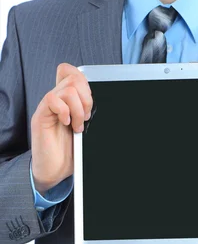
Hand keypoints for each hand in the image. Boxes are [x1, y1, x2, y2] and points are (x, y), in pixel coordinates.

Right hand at [31, 62, 92, 194]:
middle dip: (87, 97)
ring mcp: (48, 107)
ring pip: (67, 89)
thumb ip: (91, 116)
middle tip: (87, 117)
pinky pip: (52, 98)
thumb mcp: (87, 132)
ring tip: (77, 126)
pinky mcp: (41, 116)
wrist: (54, 171)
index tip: (90, 107)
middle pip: (73, 77)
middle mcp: (58, 101)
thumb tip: (111, 107)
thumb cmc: (69, 154)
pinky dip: (64, 111)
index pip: (73, 73)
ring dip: (78, 109)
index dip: (85, 83)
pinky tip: (67, 124)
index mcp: (68, 102)